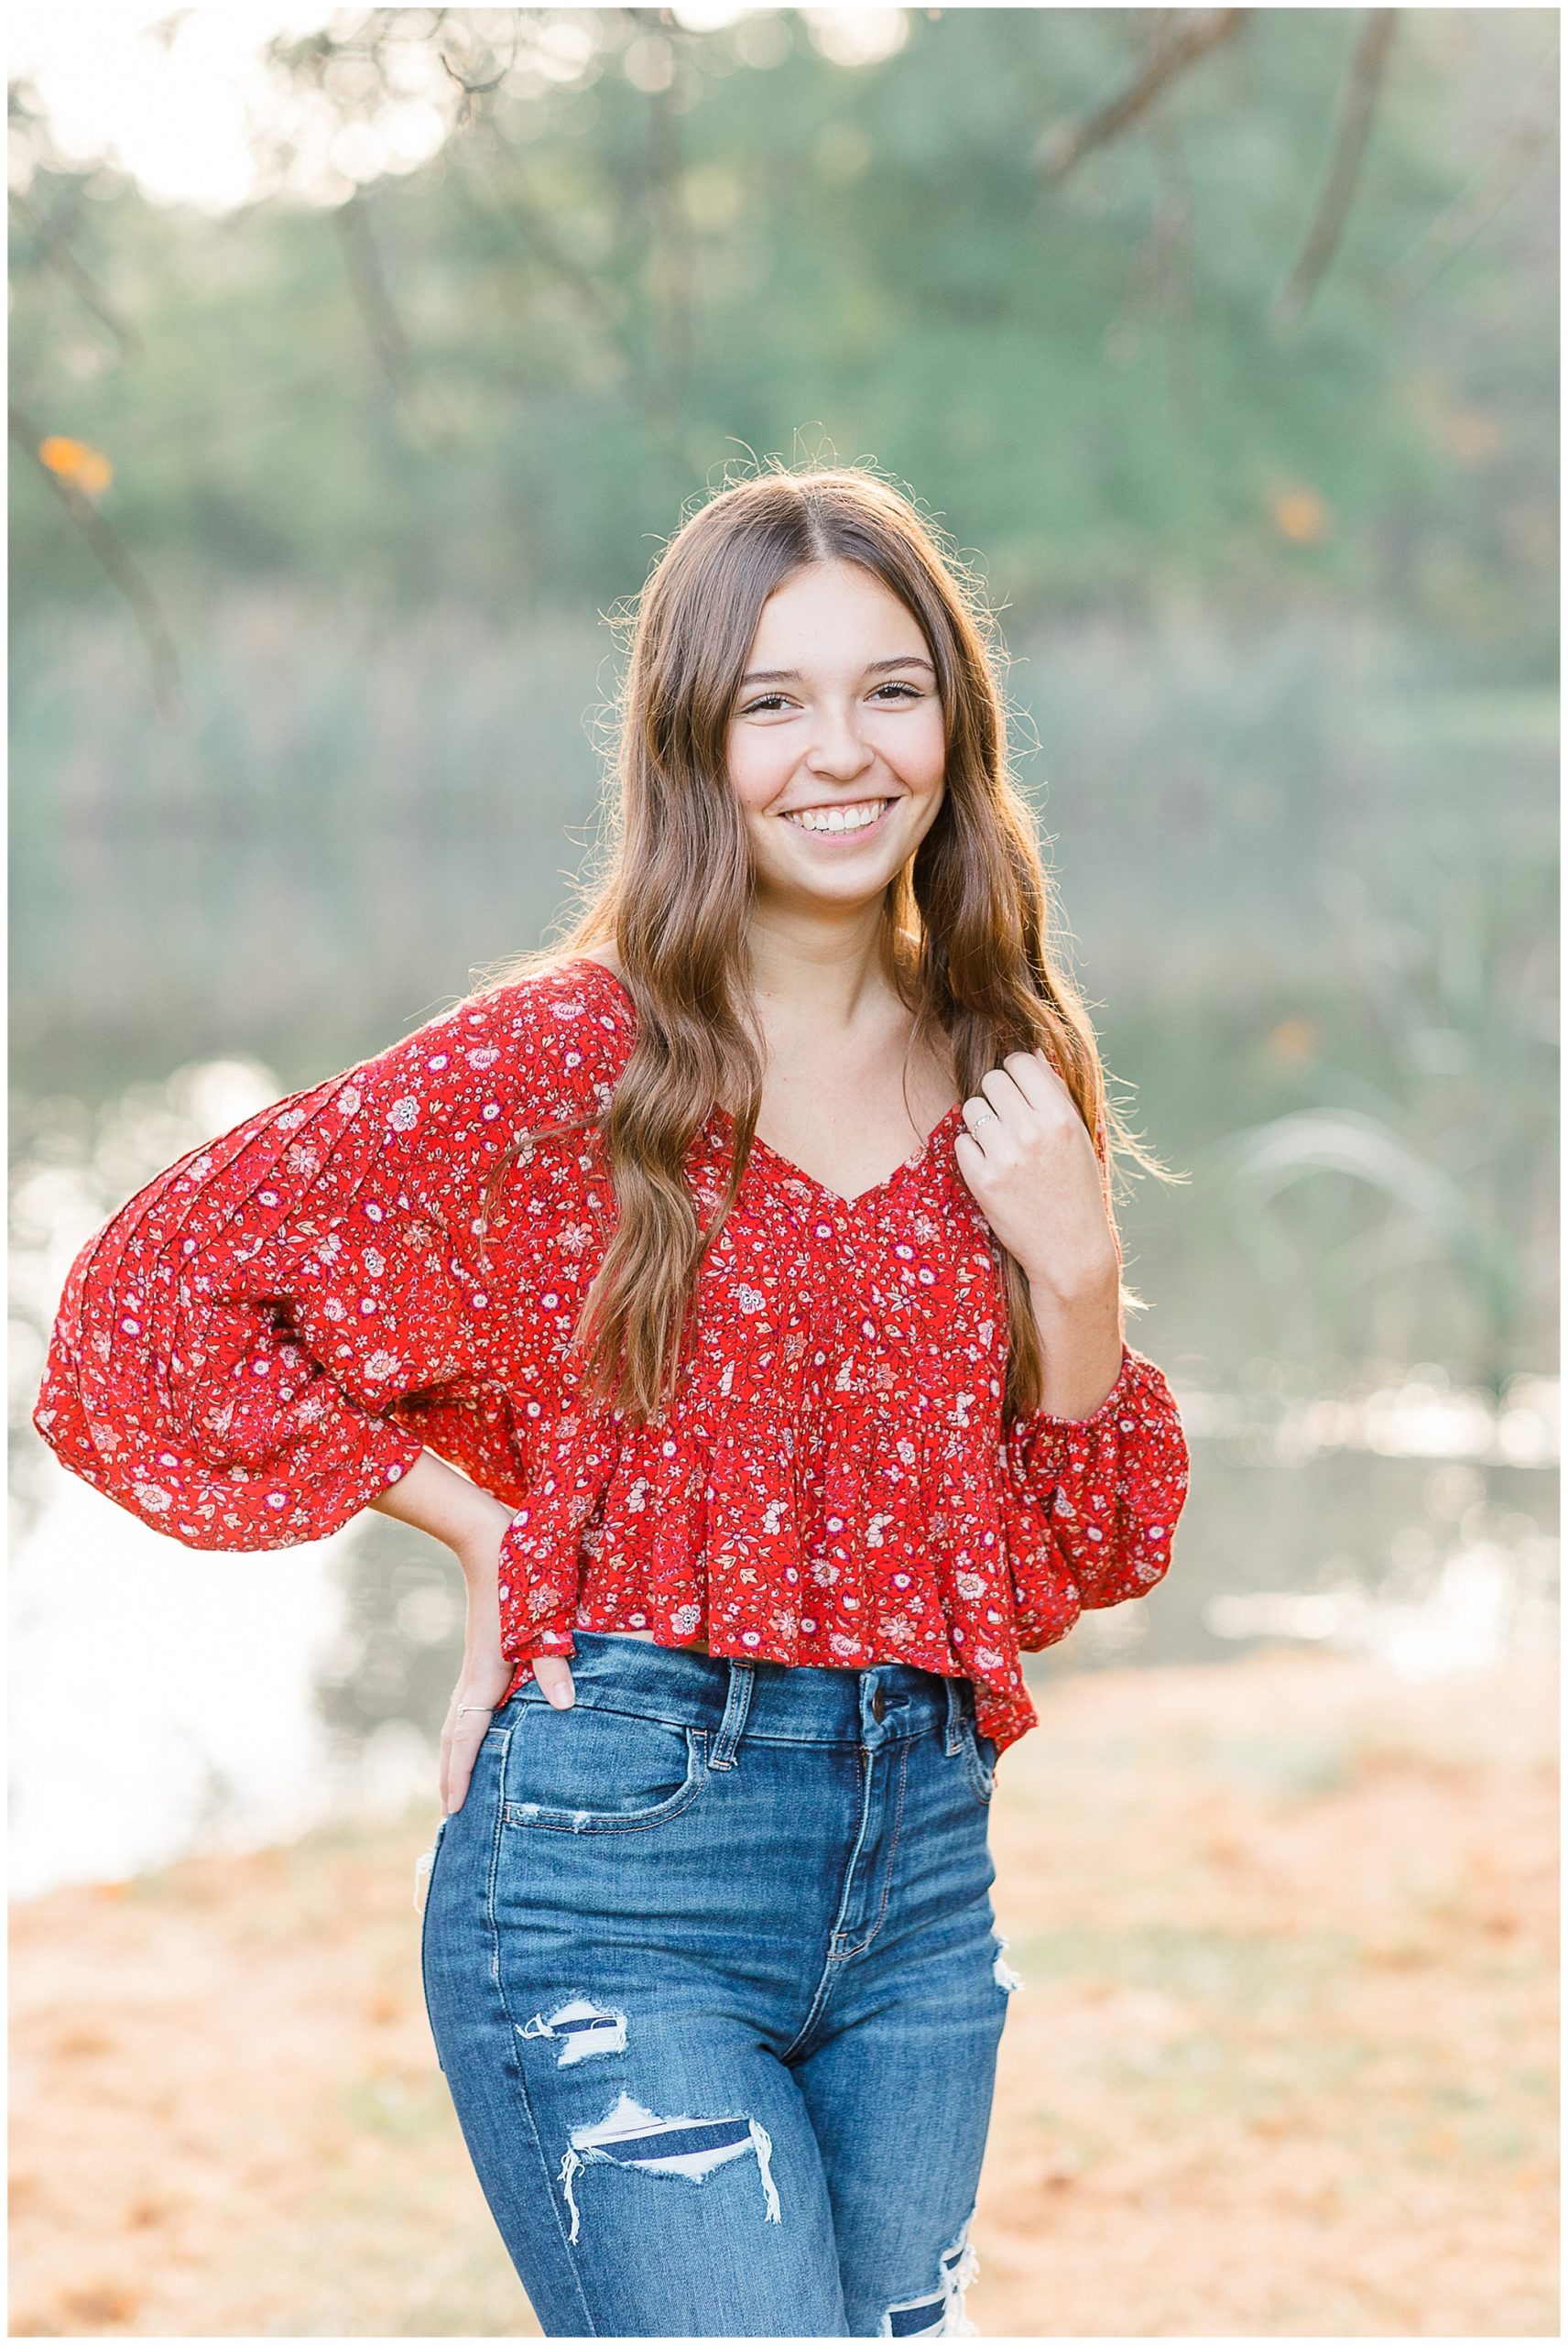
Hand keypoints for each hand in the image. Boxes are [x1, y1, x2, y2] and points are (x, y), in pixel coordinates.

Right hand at [440, 1525, 575, 1815]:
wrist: (490, 1541)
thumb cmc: (521, 1578)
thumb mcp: (543, 1620)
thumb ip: (554, 1663)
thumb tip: (565, 1706)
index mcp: (485, 1676)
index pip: (466, 1738)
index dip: (459, 1775)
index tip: (452, 1811)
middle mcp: (474, 1678)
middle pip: (453, 1738)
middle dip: (449, 1776)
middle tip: (450, 1814)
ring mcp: (474, 1668)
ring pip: (456, 1722)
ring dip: (453, 1756)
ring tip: (455, 1784)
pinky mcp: (482, 1657)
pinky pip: (465, 1707)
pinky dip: (462, 1732)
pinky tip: (476, 1734)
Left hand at [953, 1048, 1119, 1300]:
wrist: (1070, 1250)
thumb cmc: (1077, 1189)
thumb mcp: (1080, 1137)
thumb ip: (1055, 1093)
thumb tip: (1031, 1053)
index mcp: (1061, 1116)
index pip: (1020, 1062)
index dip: (1016, 1073)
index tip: (1018, 1091)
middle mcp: (1033, 1130)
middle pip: (991, 1080)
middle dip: (996, 1096)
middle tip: (1007, 1119)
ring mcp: (1006, 1155)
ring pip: (971, 1108)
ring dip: (981, 1122)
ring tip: (999, 1144)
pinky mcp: (982, 1179)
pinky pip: (961, 1142)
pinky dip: (972, 1152)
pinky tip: (992, 1167)